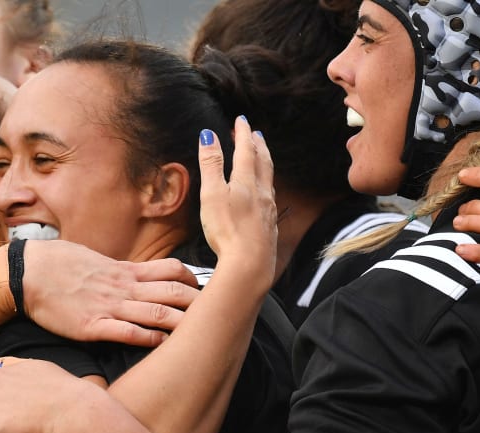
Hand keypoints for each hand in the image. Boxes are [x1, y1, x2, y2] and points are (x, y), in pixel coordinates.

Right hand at [22, 240, 198, 347]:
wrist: (26, 273)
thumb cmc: (57, 264)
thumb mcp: (94, 260)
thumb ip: (118, 271)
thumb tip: (136, 275)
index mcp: (124, 271)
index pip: (170, 270)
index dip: (193, 281)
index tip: (207, 291)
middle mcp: (122, 287)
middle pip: (172, 292)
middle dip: (198, 303)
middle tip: (219, 314)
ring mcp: (108, 307)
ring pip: (156, 312)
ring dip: (182, 322)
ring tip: (203, 332)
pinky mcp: (92, 326)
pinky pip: (126, 332)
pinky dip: (148, 338)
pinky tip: (164, 344)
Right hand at [198, 117, 277, 283]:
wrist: (249, 264)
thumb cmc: (227, 230)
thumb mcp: (212, 194)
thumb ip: (211, 164)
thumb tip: (209, 136)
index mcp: (246, 181)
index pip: (246, 150)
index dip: (243, 133)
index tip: (241, 120)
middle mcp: (262, 192)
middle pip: (263, 162)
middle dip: (258, 145)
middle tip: (256, 133)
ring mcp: (268, 210)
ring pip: (269, 179)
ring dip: (265, 164)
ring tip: (262, 157)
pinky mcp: (269, 226)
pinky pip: (270, 198)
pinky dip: (266, 186)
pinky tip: (264, 194)